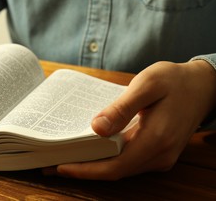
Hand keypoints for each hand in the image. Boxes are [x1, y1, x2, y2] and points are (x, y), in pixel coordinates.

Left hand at [44, 60, 215, 179]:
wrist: (203, 85)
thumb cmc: (174, 80)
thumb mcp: (147, 85)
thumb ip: (122, 107)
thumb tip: (96, 128)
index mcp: (156, 140)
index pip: (114, 166)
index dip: (85, 170)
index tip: (59, 166)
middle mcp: (159, 155)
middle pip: (115, 171)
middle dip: (83, 169)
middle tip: (52, 163)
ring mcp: (160, 156)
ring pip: (120, 168)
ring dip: (93, 164)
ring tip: (66, 155)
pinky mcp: (158, 151)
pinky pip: (128, 160)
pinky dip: (106, 157)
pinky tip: (90, 147)